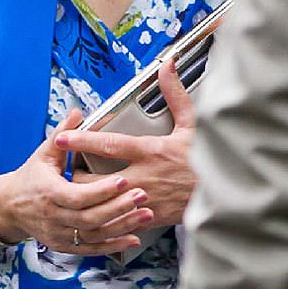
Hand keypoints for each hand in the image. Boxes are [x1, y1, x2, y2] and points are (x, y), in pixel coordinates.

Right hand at [0, 111, 151, 257]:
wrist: (9, 207)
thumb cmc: (30, 177)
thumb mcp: (43, 154)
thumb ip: (62, 135)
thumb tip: (77, 113)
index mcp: (48, 193)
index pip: (78, 195)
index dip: (102, 190)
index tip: (123, 180)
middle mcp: (53, 217)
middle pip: (89, 218)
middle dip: (118, 208)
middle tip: (143, 195)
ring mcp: (59, 234)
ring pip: (94, 235)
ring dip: (122, 226)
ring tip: (146, 215)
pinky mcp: (65, 246)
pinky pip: (92, 249)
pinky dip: (114, 246)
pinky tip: (133, 238)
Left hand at [63, 54, 198, 230]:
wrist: (227, 196)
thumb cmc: (209, 158)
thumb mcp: (193, 125)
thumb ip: (175, 95)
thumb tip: (167, 67)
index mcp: (150, 151)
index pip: (108, 144)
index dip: (81, 140)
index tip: (61, 138)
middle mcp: (143, 177)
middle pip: (94, 180)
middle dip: (75, 178)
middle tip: (63, 173)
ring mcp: (145, 201)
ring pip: (102, 204)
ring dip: (85, 199)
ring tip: (72, 194)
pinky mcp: (150, 218)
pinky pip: (119, 221)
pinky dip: (104, 218)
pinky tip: (95, 215)